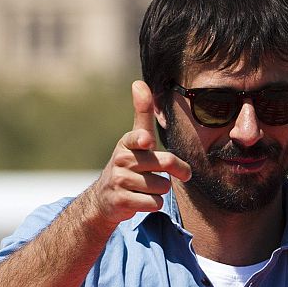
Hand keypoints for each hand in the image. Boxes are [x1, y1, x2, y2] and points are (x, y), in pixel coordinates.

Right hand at [85, 81, 190, 228]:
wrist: (104, 198)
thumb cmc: (129, 164)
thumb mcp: (134, 138)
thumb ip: (142, 113)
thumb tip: (138, 82)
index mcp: (127, 143)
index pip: (138, 138)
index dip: (142, 140)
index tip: (146, 141)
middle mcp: (121, 160)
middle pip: (165, 163)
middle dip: (179, 170)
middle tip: (183, 174)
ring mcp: (119, 181)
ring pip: (162, 186)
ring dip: (161, 190)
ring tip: (147, 187)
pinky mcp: (120, 201)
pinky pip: (154, 203)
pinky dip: (154, 204)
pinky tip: (141, 200)